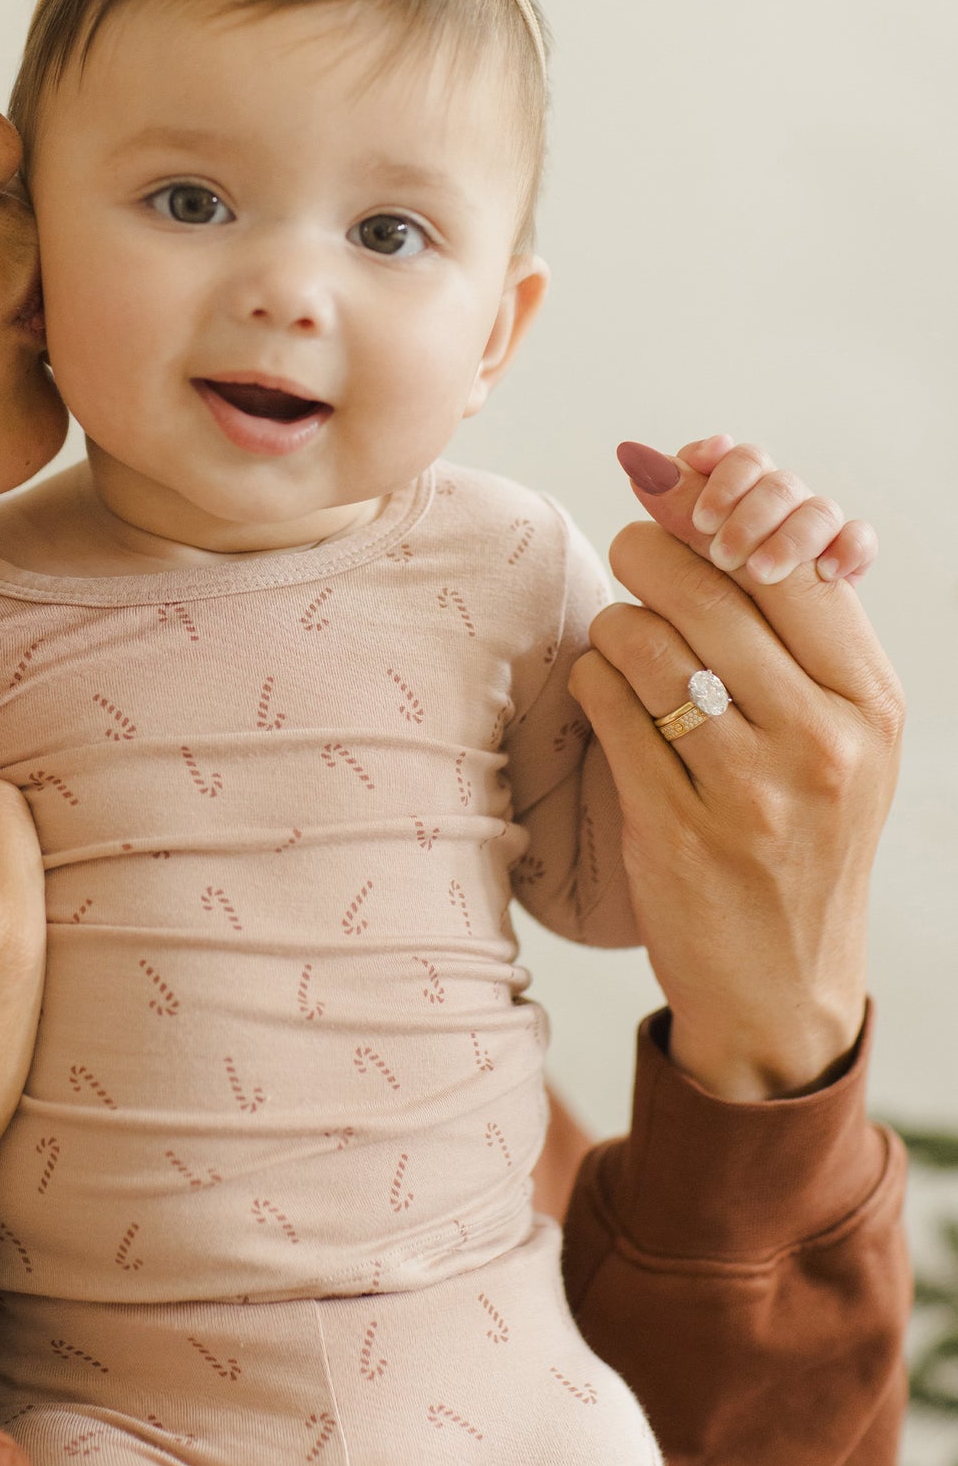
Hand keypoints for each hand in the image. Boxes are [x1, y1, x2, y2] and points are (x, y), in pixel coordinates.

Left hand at [570, 441, 902, 1100]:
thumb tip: (691, 483)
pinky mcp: (673, 828)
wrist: (782, 982)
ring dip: (616, 624)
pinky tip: (606, 694)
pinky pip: (604, 704)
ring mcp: (749, 791)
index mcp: (874, 706)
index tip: (678, 489)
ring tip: (625, 642)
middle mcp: (823, 743)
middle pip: (707, 590)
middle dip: (648, 551)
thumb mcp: (838, 733)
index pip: (792, 567)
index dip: (721, 514)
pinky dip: (591, 681)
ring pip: (643, 640)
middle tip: (631, 551)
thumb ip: (785, 625)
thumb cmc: (802, 832)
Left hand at [619, 434, 876, 583]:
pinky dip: (848, 548)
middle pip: (776, 483)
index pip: (737, 460)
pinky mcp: (845, 562)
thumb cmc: (703, 598)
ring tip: (761, 572)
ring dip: (789, 536)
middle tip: (720, 553)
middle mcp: (776, 506)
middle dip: (747, 513)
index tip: (701, 503)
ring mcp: (814, 531)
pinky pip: (860, 539)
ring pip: (817, 508)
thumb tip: (641, 465)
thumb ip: (671, 508)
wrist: (746, 654)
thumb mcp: (683, 553)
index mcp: (735, 495)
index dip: (720, 467)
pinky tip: (828, 573)